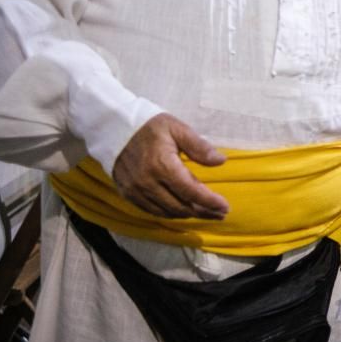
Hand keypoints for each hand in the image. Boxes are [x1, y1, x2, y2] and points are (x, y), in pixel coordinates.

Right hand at [112, 113, 228, 219]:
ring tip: (205, 212)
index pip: (190, 191)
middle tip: (220, 213)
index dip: (209, 202)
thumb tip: (221, 161)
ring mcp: (136, 190)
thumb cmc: (151, 127)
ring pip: (167, 212)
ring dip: (188, 215)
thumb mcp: (178, 129)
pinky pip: (152, 211)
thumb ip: (199, 147)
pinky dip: (170, 213)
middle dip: (203, 212)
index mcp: (162, 165)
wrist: (115, 128)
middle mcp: (148, 182)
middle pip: (180, 206)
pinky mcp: (128, 194)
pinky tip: (182, 210)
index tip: (225, 207)